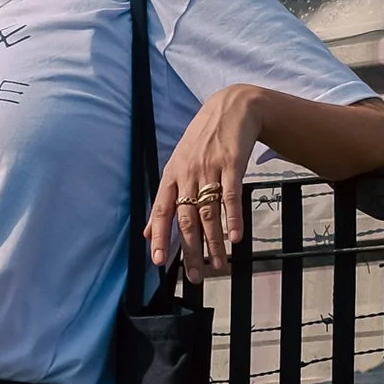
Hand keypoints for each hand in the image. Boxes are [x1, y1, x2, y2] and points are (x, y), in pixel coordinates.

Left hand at [147, 85, 264, 282]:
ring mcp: (209, 168)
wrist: (231, 108)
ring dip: (214, 242)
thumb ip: (164, 200)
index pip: (162, 211)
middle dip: (190, 250)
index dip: (160, 237)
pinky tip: (235, 238)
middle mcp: (188, 174)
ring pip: (209, 212)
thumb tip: (147, 232)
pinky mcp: (232, 164)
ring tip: (219, 265)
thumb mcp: (177, 165)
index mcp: (171, 176)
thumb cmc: (203, 140)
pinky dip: (233, 218)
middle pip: (186, 219)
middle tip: (196, 276)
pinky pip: (231, 196)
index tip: (159, 263)